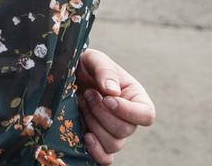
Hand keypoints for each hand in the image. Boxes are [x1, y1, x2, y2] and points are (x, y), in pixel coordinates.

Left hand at [77, 48, 155, 162]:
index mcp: (135, 98)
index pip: (146, 115)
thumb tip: (112, 92)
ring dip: (94, 124)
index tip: (107, 99)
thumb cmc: (85, 64)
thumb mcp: (95, 59)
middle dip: (102, 113)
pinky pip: (105, 158)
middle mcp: (128, 118)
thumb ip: (105, 70)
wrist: (66, 74)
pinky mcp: (98, 140)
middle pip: (126, 130)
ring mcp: (113, 131)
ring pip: (114, 144)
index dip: (128, 111)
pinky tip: (85, 136)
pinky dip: (97, 152)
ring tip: (82, 104)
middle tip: (88, 94)